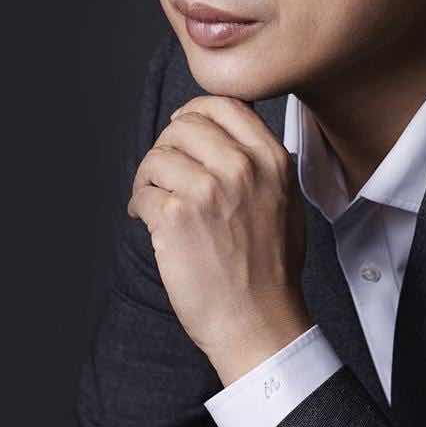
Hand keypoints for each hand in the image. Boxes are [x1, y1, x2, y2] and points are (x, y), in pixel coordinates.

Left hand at [126, 95, 312, 381]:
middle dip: (167, 147)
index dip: (195, 113)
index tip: (183, 128)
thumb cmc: (271, 267)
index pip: (223, 104)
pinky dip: (139, 204)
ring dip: (149, 177)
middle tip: (164, 172)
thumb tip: (227, 129)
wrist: (259, 322)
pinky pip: (142, 191)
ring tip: (154, 199)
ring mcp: (206, 191)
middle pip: (183, 126)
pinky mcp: (175, 218)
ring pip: (157, 156)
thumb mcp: (286, 198)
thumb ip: (261, 160)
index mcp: (270, 159)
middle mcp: (241, 167)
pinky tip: (148, 220)